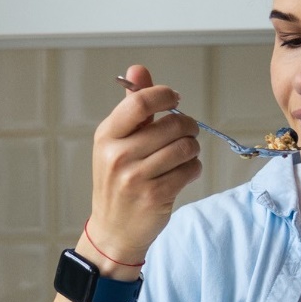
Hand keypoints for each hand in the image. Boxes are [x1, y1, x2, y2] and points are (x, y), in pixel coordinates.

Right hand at [85, 64, 201, 266]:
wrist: (113, 231)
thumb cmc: (117, 183)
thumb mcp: (116, 143)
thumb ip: (131, 107)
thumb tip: (138, 70)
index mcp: (107, 136)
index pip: (141, 101)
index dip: (165, 95)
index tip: (175, 100)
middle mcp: (119, 155)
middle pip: (172, 124)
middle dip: (187, 126)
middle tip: (186, 133)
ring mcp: (137, 177)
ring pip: (185, 146)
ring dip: (192, 149)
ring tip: (184, 155)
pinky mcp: (156, 196)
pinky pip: (190, 169)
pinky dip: (193, 168)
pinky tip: (184, 172)